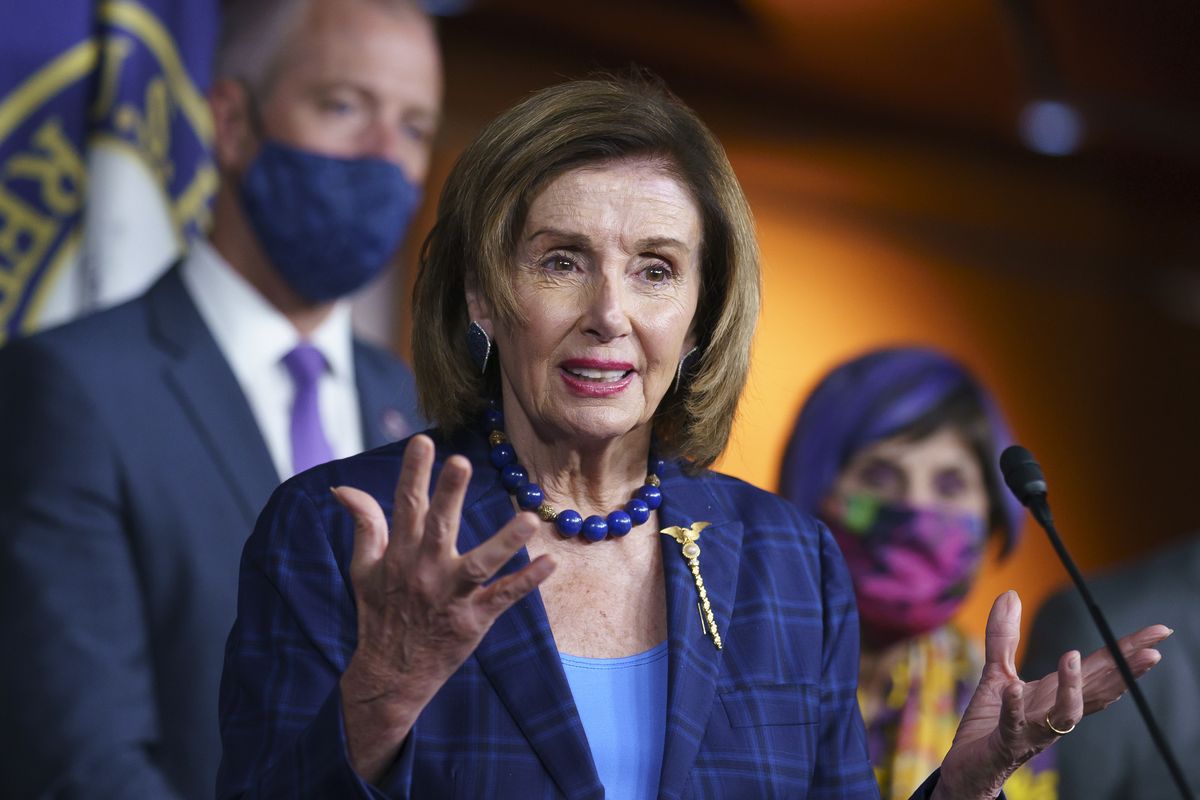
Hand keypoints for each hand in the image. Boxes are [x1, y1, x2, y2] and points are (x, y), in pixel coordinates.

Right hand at [332, 435, 555, 782]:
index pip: (405, 507)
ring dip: (504, 542)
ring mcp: (451, 596)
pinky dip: (527, 581)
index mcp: (399, 555)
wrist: (389, 675)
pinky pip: (504, 597)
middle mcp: (425, 571)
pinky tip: (550, 562)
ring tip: (528, 520)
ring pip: (480, 564)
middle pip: (439, 527)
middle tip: (461, 463)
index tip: (422, 442)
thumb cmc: (379, 613)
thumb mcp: (363, 569)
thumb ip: (363, 525)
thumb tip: (342, 487)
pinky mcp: (474, 620)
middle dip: (449, 495)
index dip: (413, 474)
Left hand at [933, 590, 1169, 799]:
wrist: (969, 764)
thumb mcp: (997, 671)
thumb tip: (1009, 593)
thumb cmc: (991, 721)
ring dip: (1073, 687)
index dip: (1128, 650)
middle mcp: (1055, 712)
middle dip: (1125, 671)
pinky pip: (1015, 723)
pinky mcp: (1008, 740)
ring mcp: (1035, 729)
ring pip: (1065, 712)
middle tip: (1152, 651)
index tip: (1159, 632)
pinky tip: (1015, 689)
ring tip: (1073, 656)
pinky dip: (1015, 707)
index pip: (1101, 668)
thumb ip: (1004, 635)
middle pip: (1097, 690)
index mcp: (1058, 692)